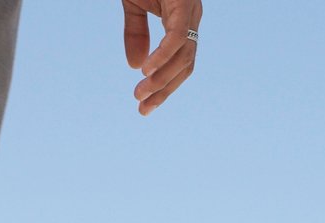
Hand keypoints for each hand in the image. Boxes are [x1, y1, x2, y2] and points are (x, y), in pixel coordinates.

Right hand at [122, 0, 201, 115]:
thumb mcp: (134, 6)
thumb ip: (136, 33)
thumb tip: (135, 67)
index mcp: (182, 20)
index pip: (180, 62)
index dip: (165, 85)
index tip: (145, 104)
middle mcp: (190, 18)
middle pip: (185, 65)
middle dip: (164, 91)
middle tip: (143, 109)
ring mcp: (190, 12)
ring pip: (183, 57)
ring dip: (162, 80)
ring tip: (141, 94)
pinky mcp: (183, 4)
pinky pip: (177, 38)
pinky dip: (163, 57)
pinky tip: (147, 71)